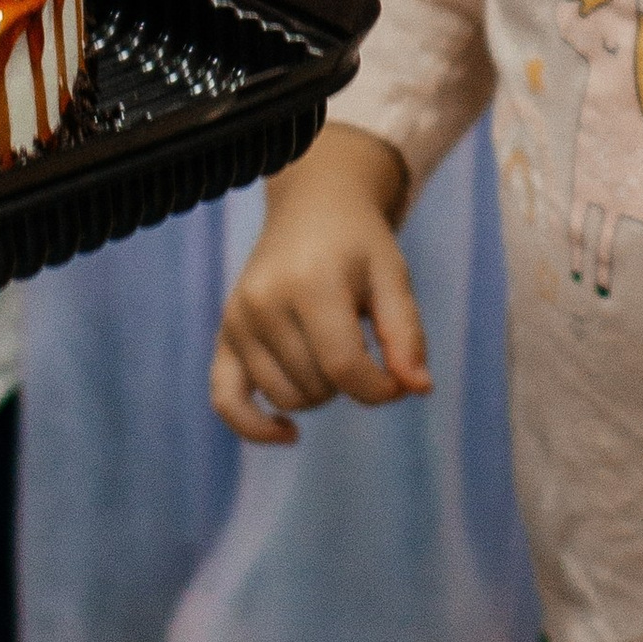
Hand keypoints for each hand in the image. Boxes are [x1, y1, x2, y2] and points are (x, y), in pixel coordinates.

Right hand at [213, 127, 427, 442]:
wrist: (312, 208)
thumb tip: (418, 388)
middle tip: (362, 341)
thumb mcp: (393, 276)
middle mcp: (265, 302)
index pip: (345, 367)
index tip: (400, 378)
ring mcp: (238, 319)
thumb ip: (406, 333)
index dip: (381, 388)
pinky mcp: (224, 334)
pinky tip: (288, 433)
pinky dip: (254, 427)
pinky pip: (226, 400)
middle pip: (317, 387)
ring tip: (331, 347)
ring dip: (319, 391)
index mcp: (310, 282)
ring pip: (286, 398)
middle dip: (352, 381)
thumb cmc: (359, 245)